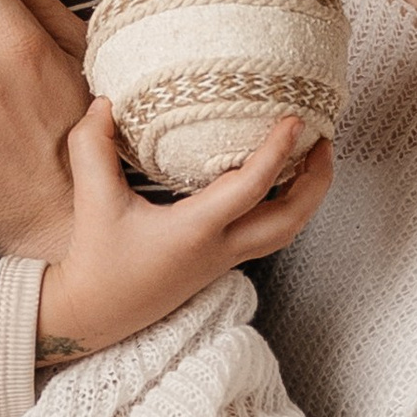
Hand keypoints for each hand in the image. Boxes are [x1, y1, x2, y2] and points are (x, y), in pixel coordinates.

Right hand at [37, 101, 334, 364]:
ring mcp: (222, 260)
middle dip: (317, 180)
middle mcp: (219, 249)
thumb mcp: (92, 200)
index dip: (278, 151)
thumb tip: (106, 102)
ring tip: (312, 157)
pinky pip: (267, 235)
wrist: (93, 315)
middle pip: (290, 220)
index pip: (251, 188)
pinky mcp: (217, 264)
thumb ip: (93, 146)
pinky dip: (285, 207)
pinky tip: (276, 182)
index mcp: (196, 231)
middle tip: (324, 139)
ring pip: (285, 232)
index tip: (295, 119)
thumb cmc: (96, 262)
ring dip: (308, 196)